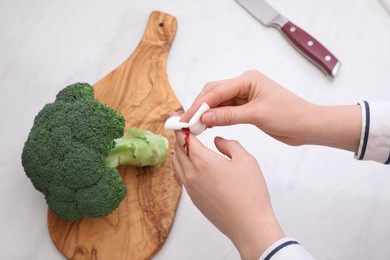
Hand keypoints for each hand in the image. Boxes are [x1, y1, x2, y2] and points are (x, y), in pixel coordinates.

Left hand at [173, 130, 284, 258]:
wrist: (249, 226)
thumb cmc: (250, 193)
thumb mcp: (245, 160)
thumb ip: (229, 144)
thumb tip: (218, 141)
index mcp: (202, 161)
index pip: (184, 138)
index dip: (180, 125)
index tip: (178, 117)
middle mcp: (191, 174)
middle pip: (177, 150)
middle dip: (180, 137)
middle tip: (185, 128)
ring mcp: (190, 189)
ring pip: (177, 164)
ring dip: (179, 152)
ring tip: (188, 144)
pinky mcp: (194, 199)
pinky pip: (181, 177)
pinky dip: (182, 166)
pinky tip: (193, 164)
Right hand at [182, 70, 360, 151]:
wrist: (308, 126)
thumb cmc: (290, 115)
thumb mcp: (257, 115)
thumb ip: (229, 115)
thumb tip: (205, 117)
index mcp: (247, 80)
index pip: (216, 91)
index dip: (200, 105)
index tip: (187, 119)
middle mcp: (244, 84)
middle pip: (213, 93)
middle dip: (199, 107)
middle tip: (186, 123)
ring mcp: (244, 96)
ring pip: (218, 102)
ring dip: (205, 113)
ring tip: (193, 126)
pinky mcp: (246, 107)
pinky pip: (225, 110)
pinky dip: (215, 118)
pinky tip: (207, 125)